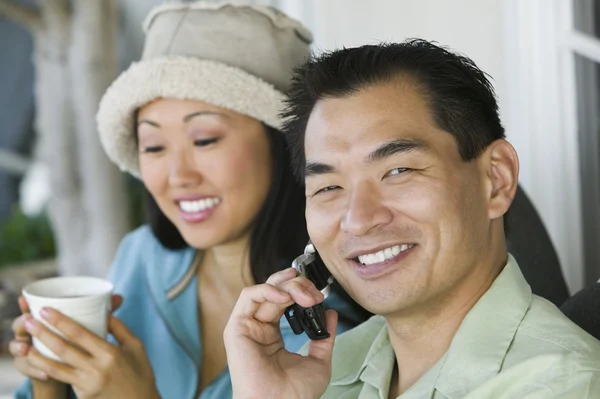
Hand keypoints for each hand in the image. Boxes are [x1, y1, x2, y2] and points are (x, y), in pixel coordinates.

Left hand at [20, 302, 159, 398]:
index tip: (46, 310)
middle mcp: (96, 369)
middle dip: (43, 333)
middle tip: (29, 321)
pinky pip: (64, 379)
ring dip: (37, 356)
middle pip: (63, 349)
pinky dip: (50, 370)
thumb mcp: (136, 347)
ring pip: (55, 368)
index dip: (60, 321)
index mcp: (110, 354)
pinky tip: (40, 363)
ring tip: (24, 345)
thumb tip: (105, 312)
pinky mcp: (82, 395)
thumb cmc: (141, 374)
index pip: (80, 334)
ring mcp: (87, 385)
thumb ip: (120, 329)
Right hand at [224, 268, 337, 398]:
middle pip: (275, 291)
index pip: (283, 300)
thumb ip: (324, 337)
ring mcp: (247, 326)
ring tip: (305, 295)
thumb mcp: (318, 361)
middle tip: (315, 294)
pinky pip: (249, 296)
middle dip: (297, 285)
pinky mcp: (237, 327)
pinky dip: (268, 289)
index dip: (300, 290)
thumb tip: (330, 314)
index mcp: (271, 335)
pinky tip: (285, 296)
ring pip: (263, 289)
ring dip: (286, 286)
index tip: (319, 294)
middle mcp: (257, 327)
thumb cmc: (295, 394)